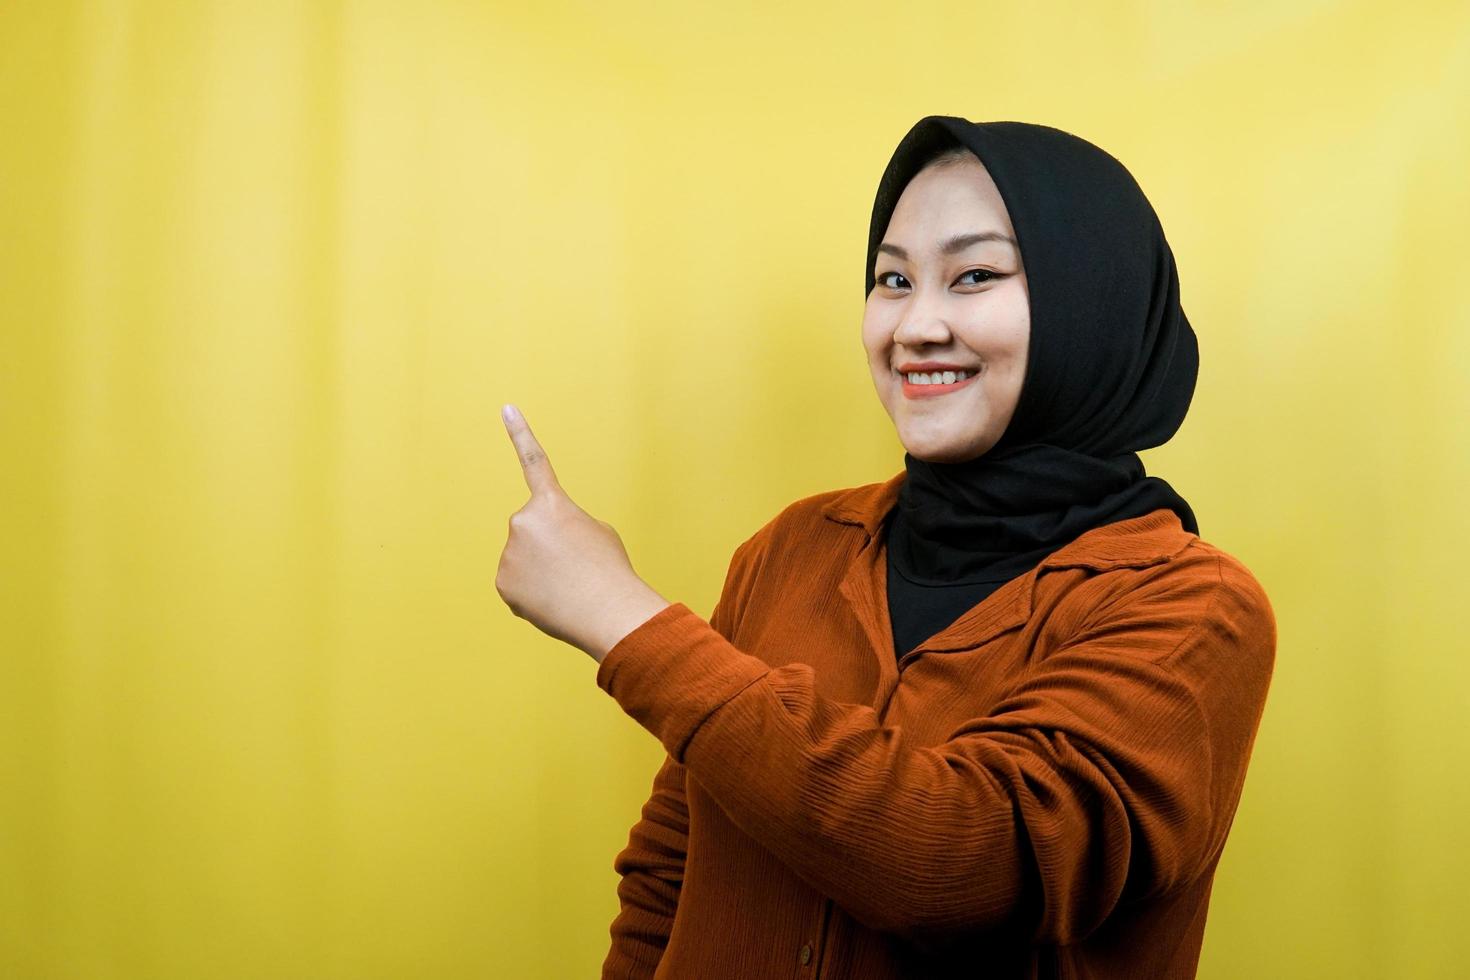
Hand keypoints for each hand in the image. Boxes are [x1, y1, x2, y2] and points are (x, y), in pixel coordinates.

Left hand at [495, 403, 671, 661]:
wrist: (607, 611)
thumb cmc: (610, 570)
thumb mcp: (598, 534)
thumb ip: (565, 526)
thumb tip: (542, 546)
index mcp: (552, 503)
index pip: (534, 461)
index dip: (521, 433)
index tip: (506, 407)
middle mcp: (522, 521)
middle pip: (532, 530)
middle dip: (548, 546)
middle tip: (574, 566)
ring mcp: (509, 553)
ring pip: (524, 559)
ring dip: (541, 571)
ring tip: (567, 585)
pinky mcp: (503, 582)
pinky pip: (517, 584)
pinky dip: (532, 593)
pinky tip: (553, 600)